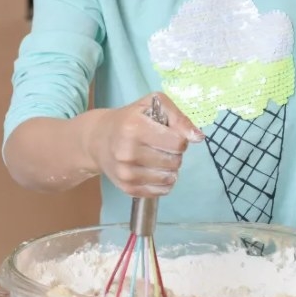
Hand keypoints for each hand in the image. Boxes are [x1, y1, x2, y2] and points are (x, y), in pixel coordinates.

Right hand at [84, 94, 203, 197]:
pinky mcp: (127, 188)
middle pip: (175, 161)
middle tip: (161, 146)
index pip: (178, 143)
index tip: (170, 134)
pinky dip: (163, 182)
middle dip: (174, 153)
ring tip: (158, 158)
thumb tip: (198, 137)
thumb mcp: (152, 105)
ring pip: (169, 178)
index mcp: (134, 127)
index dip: (180, 138)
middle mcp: (128, 152)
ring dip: (170, 169)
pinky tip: (154, 171)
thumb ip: (178, 117)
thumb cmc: (129, 119)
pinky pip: (161, 191)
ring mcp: (126, 172)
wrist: (97, 139)